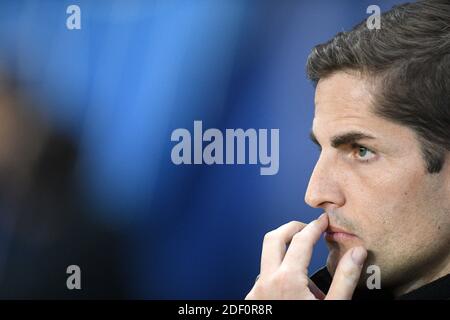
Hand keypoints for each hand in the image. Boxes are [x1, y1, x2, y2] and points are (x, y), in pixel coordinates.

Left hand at [245, 213, 366, 299]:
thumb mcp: (334, 307)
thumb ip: (345, 279)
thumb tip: (357, 253)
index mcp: (287, 280)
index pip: (302, 240)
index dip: (315, 227)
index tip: (323, 221)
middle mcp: (266, 281)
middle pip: (273, 238)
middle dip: (291, 228)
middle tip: (307, 229)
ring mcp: (256, 291)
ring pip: (267, 259)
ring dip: (285, 256)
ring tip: (305, 274)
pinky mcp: (251, 302)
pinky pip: (264, 278)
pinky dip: (279, 275)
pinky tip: (293, 292)